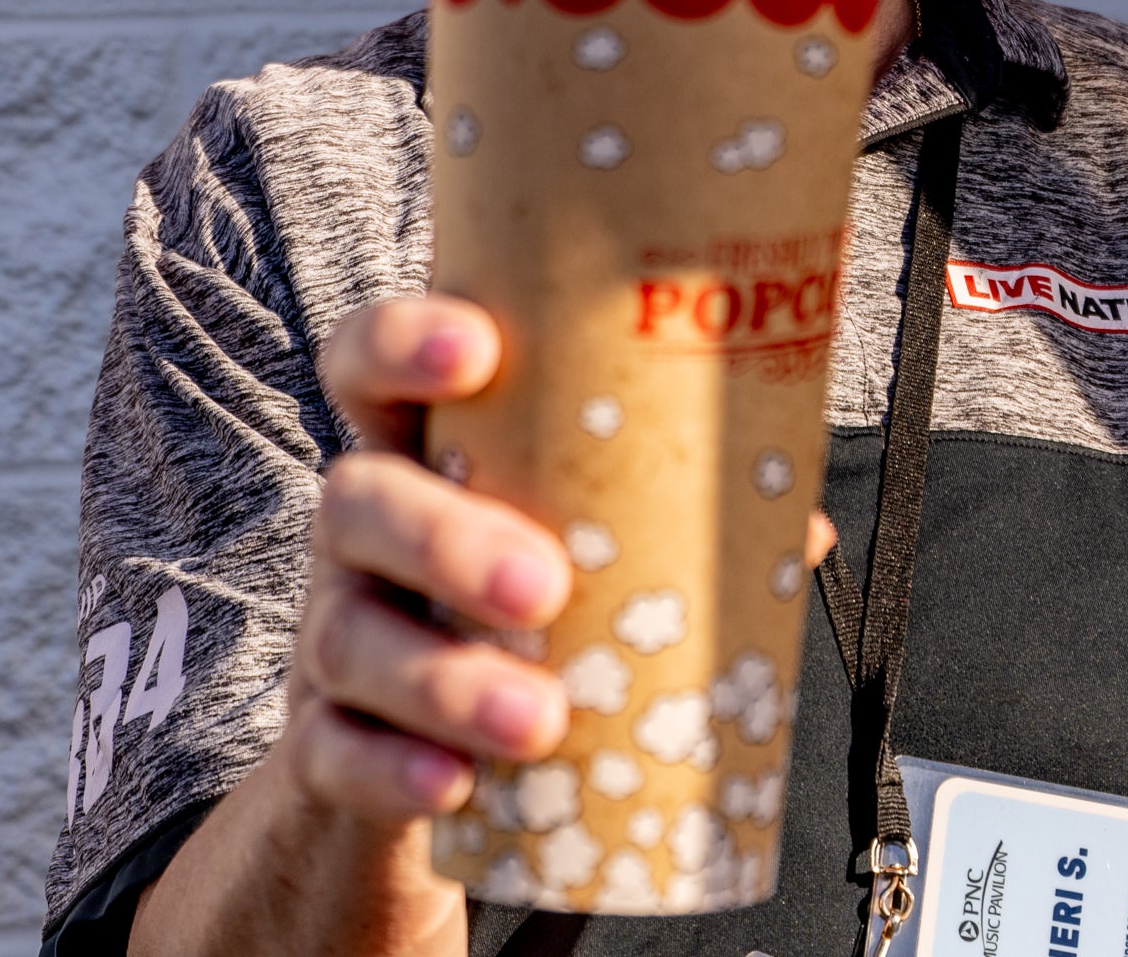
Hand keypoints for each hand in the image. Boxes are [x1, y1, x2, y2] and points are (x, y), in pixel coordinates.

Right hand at [133, 296, 834, 956]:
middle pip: (358, 499)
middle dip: (446, 537)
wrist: (425, 756)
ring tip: (539, 718)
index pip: (370, 362)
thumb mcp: (580, 547)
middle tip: (545, 585)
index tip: (479, 347)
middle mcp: (364, 534)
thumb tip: (800, 528)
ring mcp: (337, 635)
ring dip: (445, 678)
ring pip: (348, 636)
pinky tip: (455, 785)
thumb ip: (673, 521)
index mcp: (424, 454)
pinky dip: (395, 771)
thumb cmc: (517, 613)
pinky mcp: (328, 742)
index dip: (403, 341)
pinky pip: (338, 752)